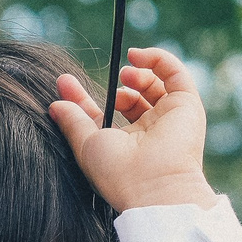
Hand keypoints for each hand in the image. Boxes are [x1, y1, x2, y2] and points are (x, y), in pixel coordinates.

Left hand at [49, 45, 215, 212]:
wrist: (156, 185)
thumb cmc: (118, 172)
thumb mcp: (86, 145)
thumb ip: (72, 122)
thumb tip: (55, 104)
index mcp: (125, 144)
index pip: (104, 114)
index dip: (84, 97)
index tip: (65, 81)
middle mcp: (148, 131)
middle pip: (129, 97)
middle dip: (112, 82)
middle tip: (96, 77)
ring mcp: (168, 117)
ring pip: (154, 85)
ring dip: (135, 73)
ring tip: (123, 75)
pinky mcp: (187, 105)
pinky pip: (175, 74)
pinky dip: (157, 58)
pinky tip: (135, 56)